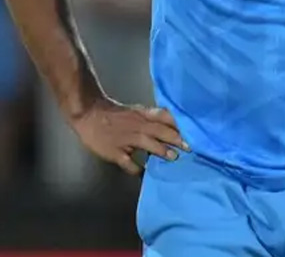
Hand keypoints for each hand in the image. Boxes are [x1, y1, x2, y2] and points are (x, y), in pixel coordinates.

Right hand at [68, 97, 189, 174]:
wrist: (89, 114)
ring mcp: (126, 139)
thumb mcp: (137, 111)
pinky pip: (127, 162)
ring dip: (161, 151)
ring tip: (173, 157)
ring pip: (147, 144)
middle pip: (161, 131)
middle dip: (176, 139)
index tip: (195, 131)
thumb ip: (154, 119)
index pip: (166, 118)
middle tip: (190, 147)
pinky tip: (143, 174)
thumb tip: (176, 126)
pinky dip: (136, 168)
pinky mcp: (115, 152)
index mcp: (144, 116)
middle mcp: (138, 126)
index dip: (180, 125)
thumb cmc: (116, 114)